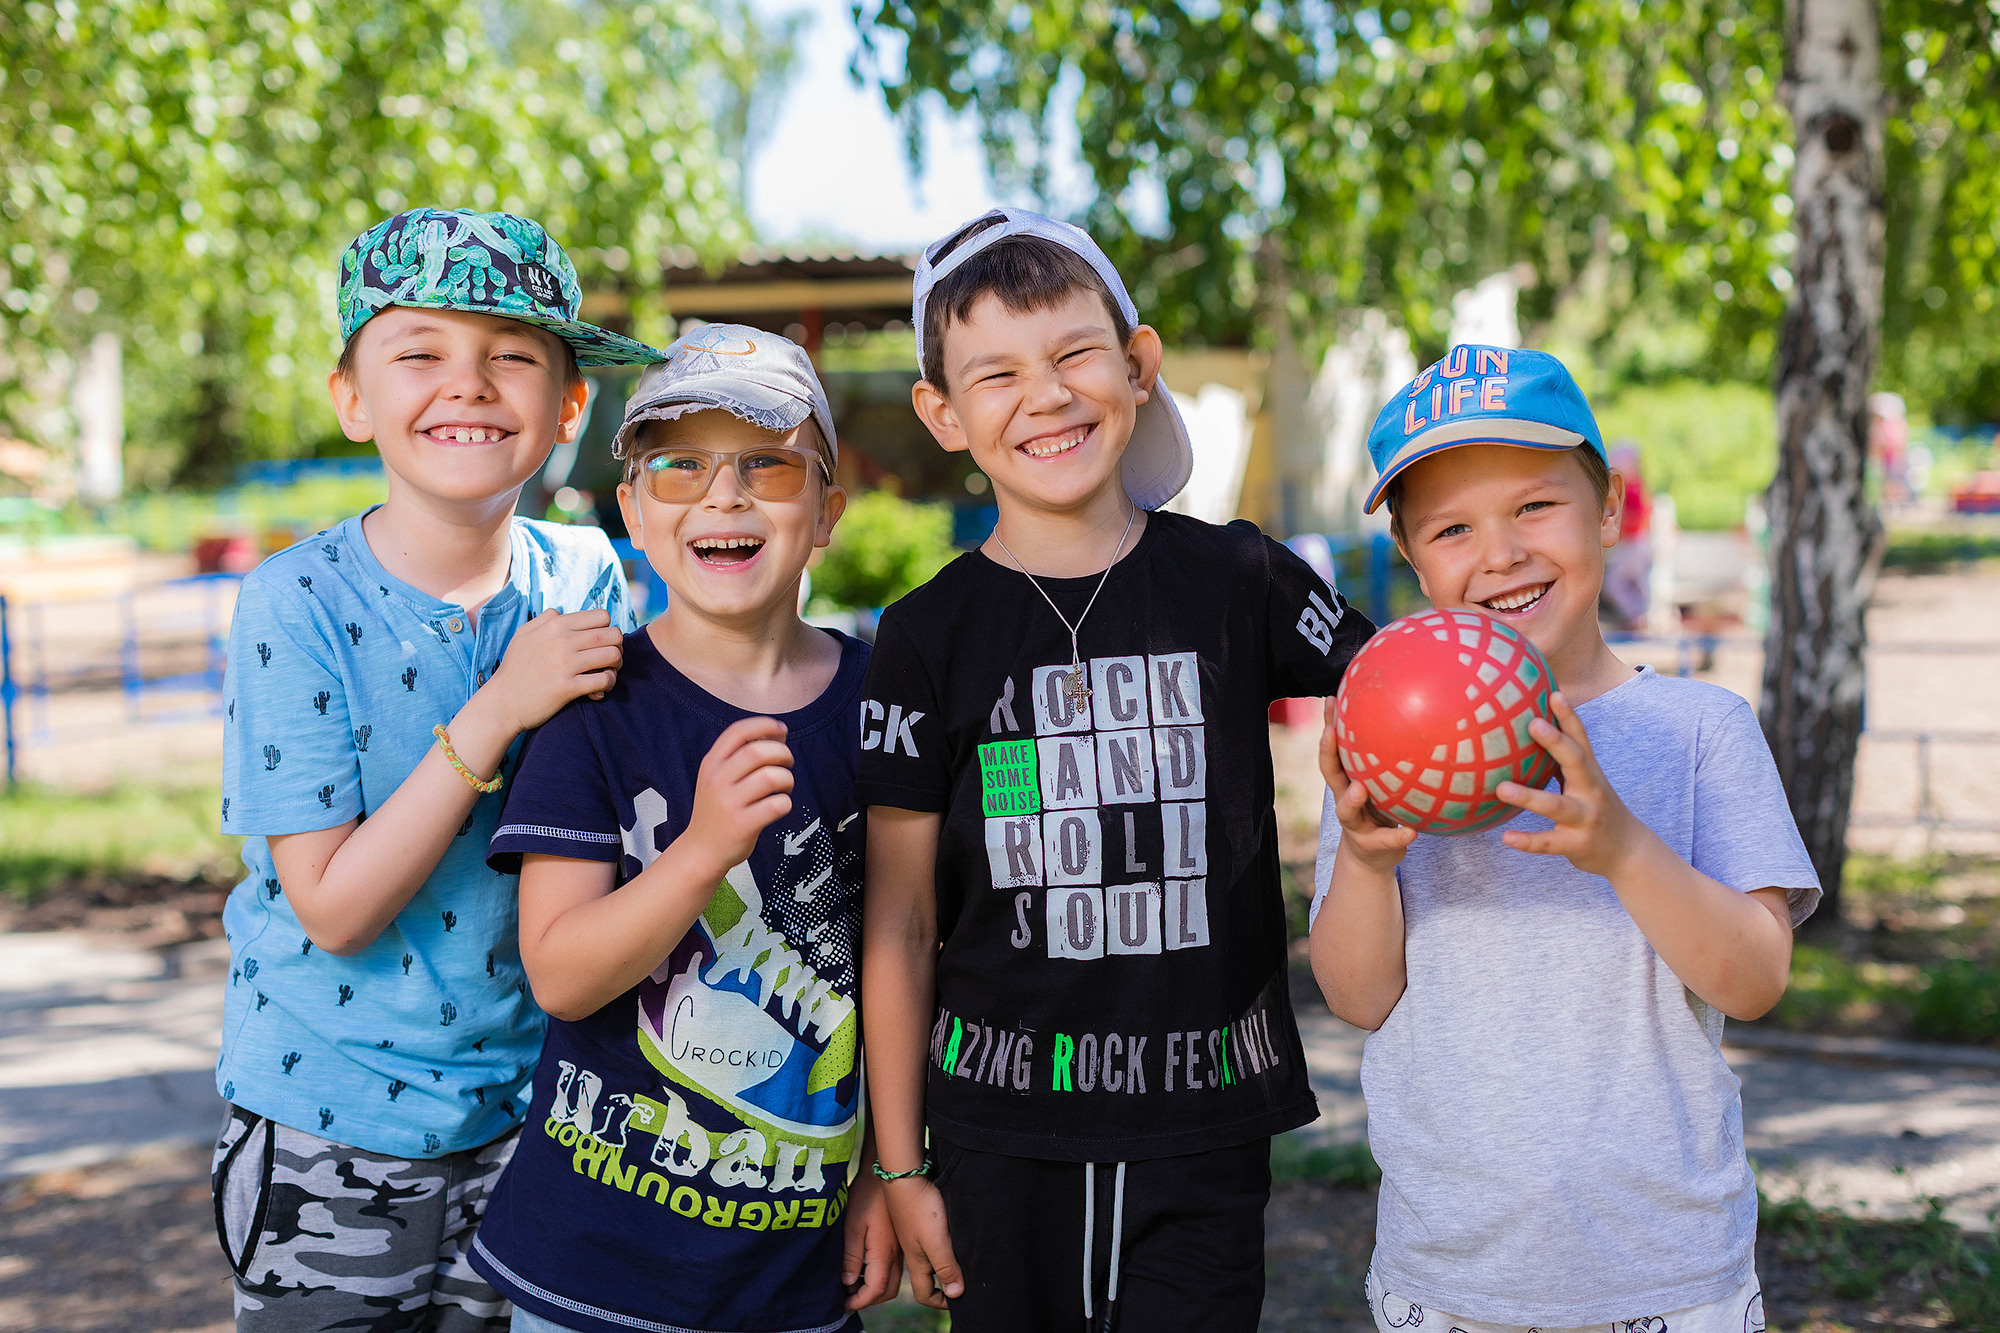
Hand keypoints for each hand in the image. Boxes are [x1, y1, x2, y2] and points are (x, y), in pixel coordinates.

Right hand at [487, 609, 622, 730]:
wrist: (501, 703)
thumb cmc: (514, 668)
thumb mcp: (524, 635)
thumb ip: (545, 619)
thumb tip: (561, 612)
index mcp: (555, 625)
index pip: (602, 616)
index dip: (607, 629)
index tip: (600, 644)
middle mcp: (562, 640)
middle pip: (613, 634)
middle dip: (617, 647)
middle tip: (609, 660)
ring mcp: (565, 664)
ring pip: (613, 656)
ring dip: (616, 666)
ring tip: (606, 674)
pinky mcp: (568, 687)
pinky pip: (605, 680)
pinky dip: (608, 684)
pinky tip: (598, 690)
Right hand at [685, 717, 793, 871]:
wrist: (701, 851)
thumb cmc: (718, 810)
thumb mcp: (718, 778)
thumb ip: (741, 756)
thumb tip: (778, 733)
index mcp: (711, 764)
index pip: (738, 732)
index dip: (764, 725)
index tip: (781, 730)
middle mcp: (717, 781)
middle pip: (758, 752)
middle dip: (782, 753)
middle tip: (788, 762)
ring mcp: (729, 803)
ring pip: (771, 778)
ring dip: (787, 778)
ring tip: (785, 786)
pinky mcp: (742, 825)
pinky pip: (776, 805)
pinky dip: (786, 803)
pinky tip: (780, 806)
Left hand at [841, 1171, 903, 1308]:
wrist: (886, 1174)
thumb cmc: (866, 1196)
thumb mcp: (852, 1226)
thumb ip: (852, 1257)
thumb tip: (848, 1283)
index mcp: (884, 1252)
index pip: (876, 1289)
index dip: (860, 1301)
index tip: (845, 1305)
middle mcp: (896, 1254)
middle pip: (887, 1290)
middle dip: (869, 1299)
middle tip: (848, 1298)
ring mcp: (900, 1248)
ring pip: (892, 1281)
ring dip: (875, 1289)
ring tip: (853, 1284)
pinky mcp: (899, 1242)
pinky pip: (893, 1268)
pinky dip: (880, 1276)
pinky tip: (864, 1267)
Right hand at [883, 1177, 962, 1308]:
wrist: (904, 1175)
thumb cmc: (921, 1208)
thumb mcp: (936, 1242)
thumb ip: (946, 1267)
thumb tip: (956, 1294)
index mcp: (916, 1261)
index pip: (924, 1293)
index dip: (940, 1301)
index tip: (958, 1301)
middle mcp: (913, 1250)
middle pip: (926, 1278)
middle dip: (942, 1286)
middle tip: (962, 1282)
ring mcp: (913, 1234)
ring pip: (929, 1258)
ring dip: (944, 1264)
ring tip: (962, 1260)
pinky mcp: (916, 1219)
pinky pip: (930, 1241)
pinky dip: (942, 1245)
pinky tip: (953, 1235)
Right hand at [1320, 699, 1415, 871]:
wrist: (1373, 856)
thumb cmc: (1381, 809)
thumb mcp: (1381, 783)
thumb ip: (1389, 760)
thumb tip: (1414, 715)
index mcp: (1347, 780)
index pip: (1334, 750)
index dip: (1329, 725)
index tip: (1332, 701)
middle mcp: (1344, 798)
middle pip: (1330, 775)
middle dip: (1327, 753)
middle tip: (1329, 733)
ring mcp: (1355, 824)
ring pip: (1345, 811)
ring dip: (1350, 800)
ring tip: (1358, 789)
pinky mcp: (1373, 845)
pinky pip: (1386, 840)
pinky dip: (1397, 836)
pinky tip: (1412, 832)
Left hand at [1496, 692, 1647, 877]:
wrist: (1627, 851)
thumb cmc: (1594, 808)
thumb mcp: (1584, 782)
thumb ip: (1560, 761)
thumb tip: (1524, 732)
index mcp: (1590, 773)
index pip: (1580, 739)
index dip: (1569, 716)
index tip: (1554, 693)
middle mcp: (1591, 791)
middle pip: (1576, 762)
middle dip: (1556, 742)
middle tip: (1532, 724)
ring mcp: (1585, 818)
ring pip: (1556, 806)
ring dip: (1529, 797)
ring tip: (1501, 788)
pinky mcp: (1577, 845)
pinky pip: (1550, 843)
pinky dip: (1528, 840)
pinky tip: (1506, 837)